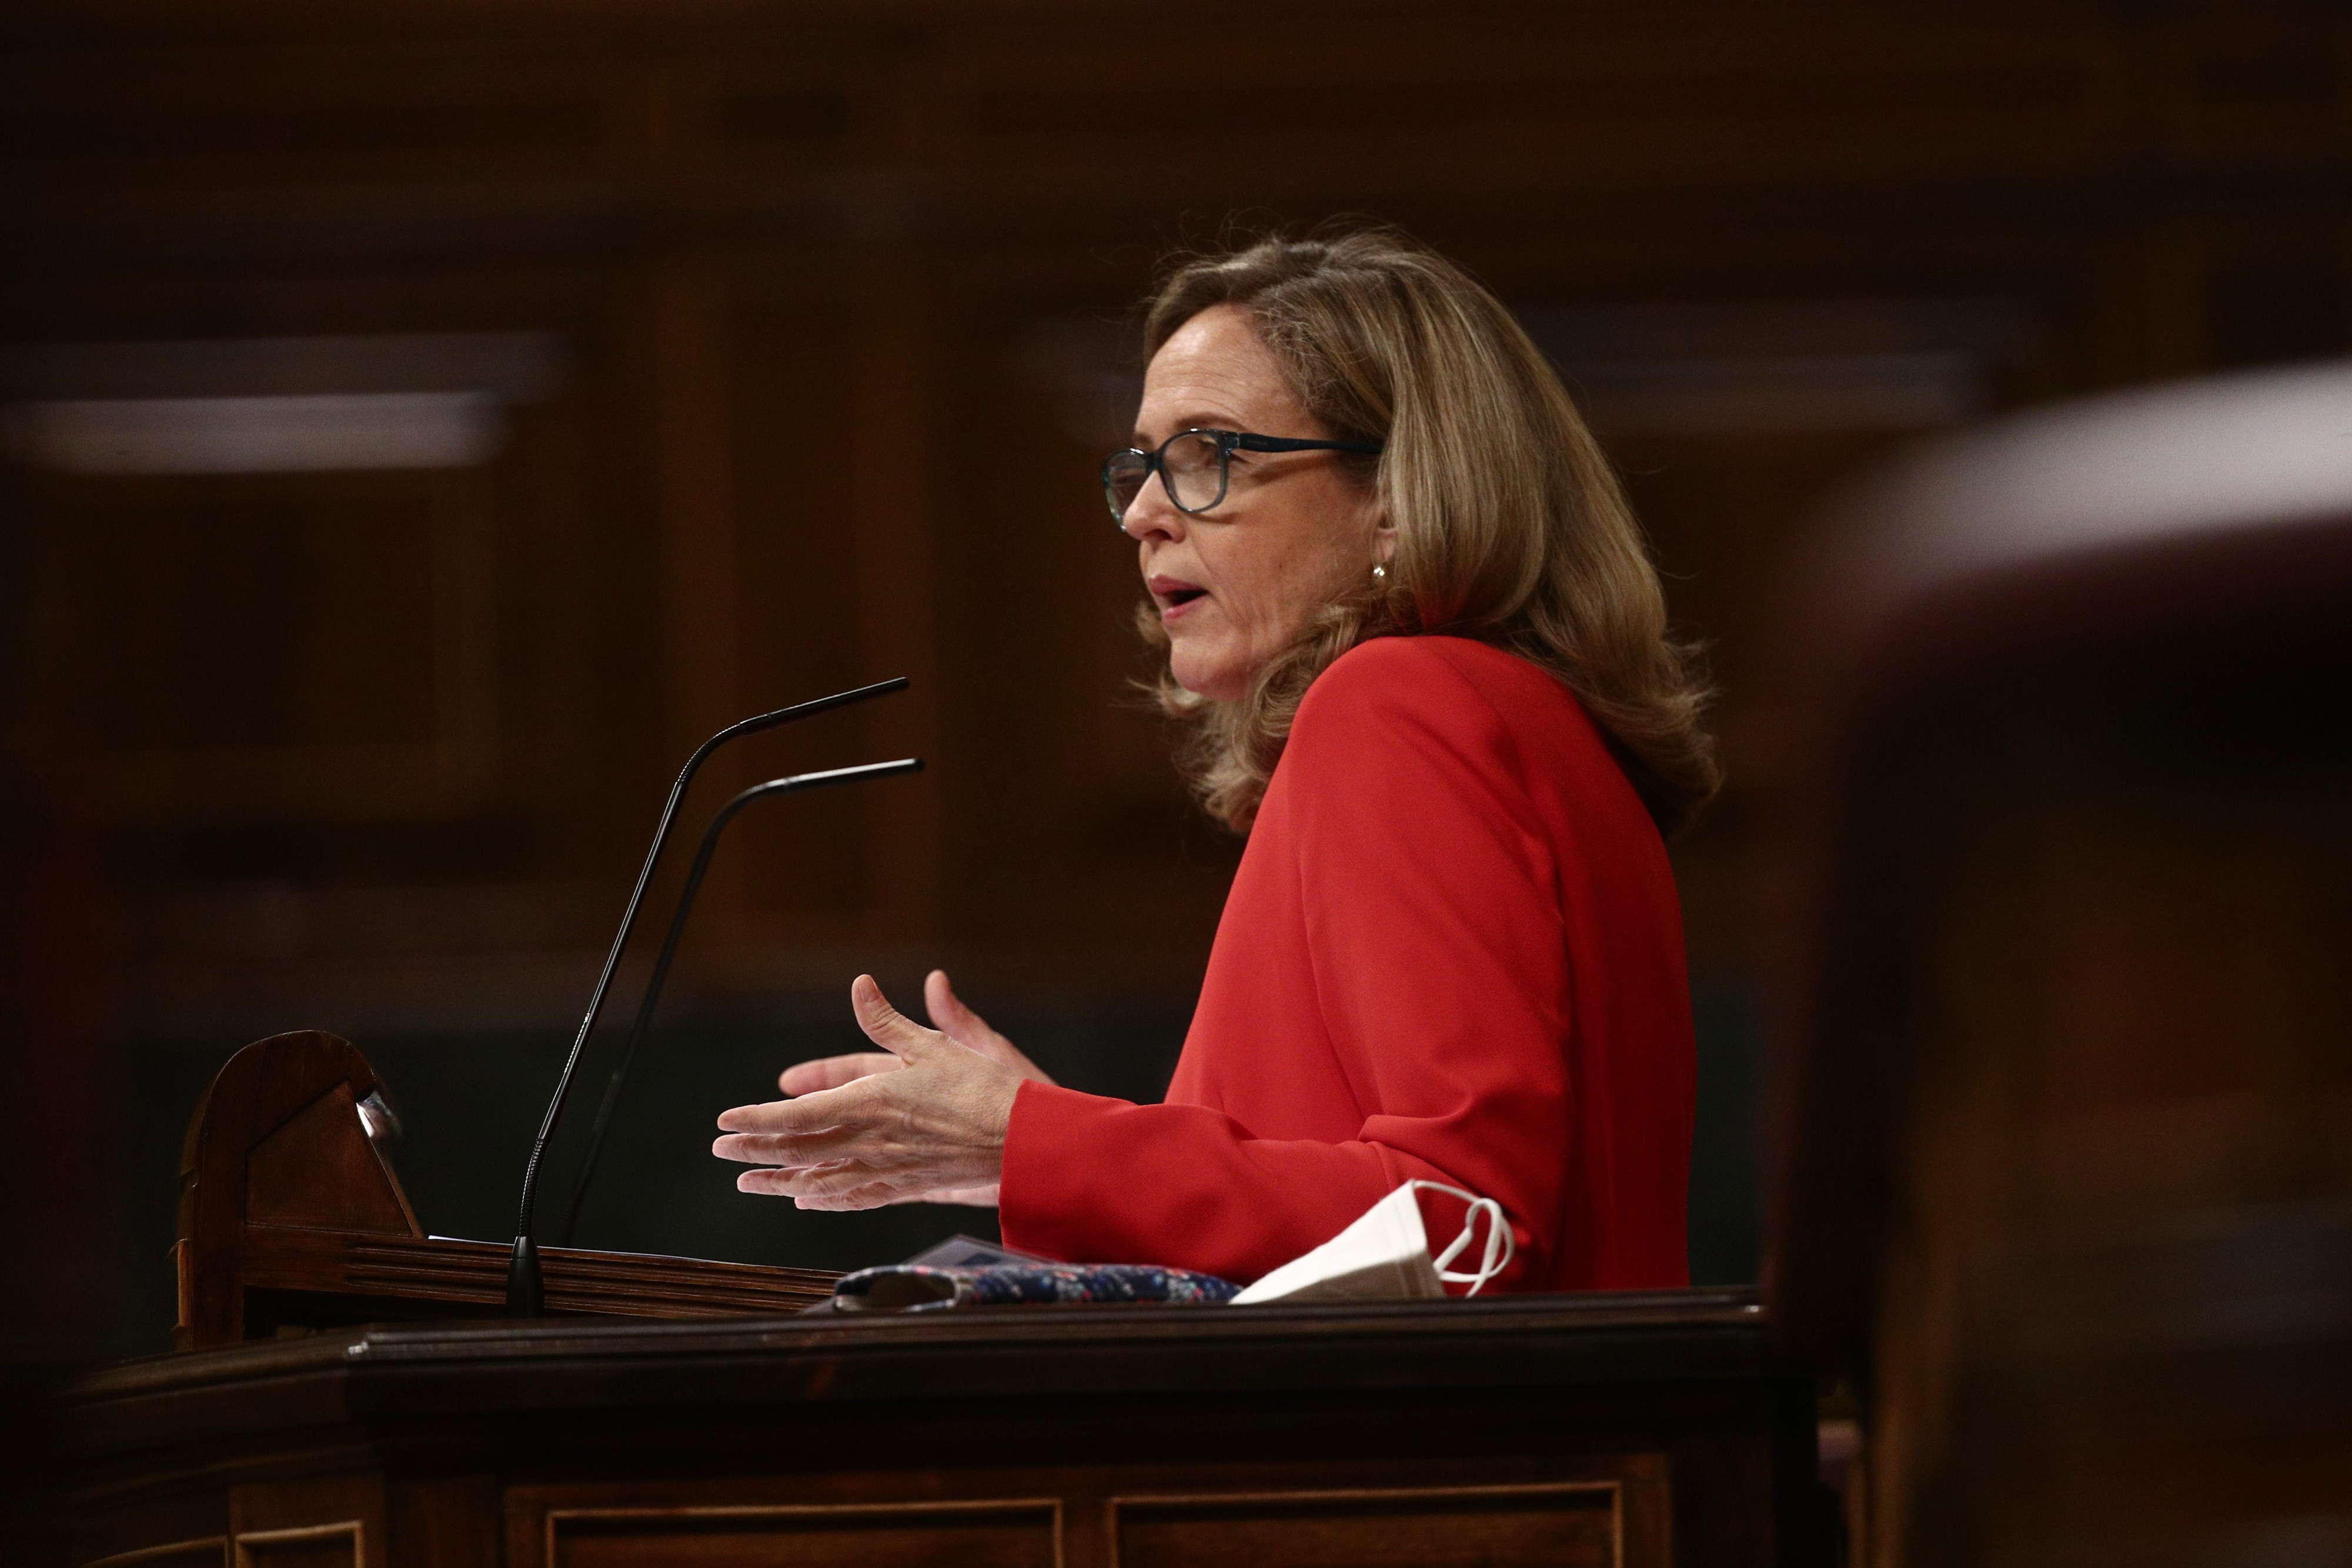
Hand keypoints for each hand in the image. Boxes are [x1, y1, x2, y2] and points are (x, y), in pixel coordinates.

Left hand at [713, 973, 1033, 1209]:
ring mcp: (886, 1169)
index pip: (797, 1115)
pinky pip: (853, 1197)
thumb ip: (889, 1019)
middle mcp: (870, 1140)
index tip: (726, 1120)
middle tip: (722, 1151)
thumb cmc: (983, 1088)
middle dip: (754, 1150)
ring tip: (749, 1183)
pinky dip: (824, 1200)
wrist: (1024, 1143)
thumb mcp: (934, 1044)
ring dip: (778, 1181)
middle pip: (798, 1150)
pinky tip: (806, 1200)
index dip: (757, 1119)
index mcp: (871, 1100)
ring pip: (818, 1179)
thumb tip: (860, 984)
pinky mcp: (905, 1187)